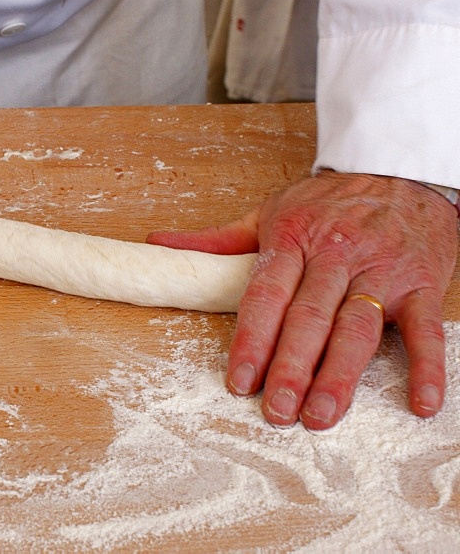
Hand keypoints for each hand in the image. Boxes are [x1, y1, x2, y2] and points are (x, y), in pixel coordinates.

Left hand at [148, 171, 457, 429]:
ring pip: (358, 328)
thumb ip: (218, 239)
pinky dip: (426, 367)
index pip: (267, 295)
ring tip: (320, 415)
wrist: (401, 170)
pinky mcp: (423, 284)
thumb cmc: (329, 200)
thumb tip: (158, 245)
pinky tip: (418, 403)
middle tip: (277, 410)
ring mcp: (381, 271)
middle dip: (291, 368)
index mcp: (295, 239)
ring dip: (340, 375)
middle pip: (310, 318)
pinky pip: (427, 329)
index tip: (239, 380)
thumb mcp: (270, 210)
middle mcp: (336, 257)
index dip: (252, 340)